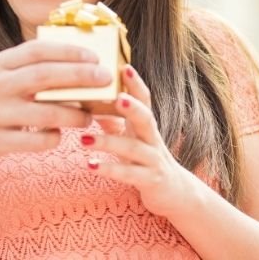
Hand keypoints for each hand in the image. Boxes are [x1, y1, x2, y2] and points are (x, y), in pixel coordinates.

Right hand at [0, 39, 111, 163]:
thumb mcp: (3, 73)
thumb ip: (32, 67)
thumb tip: (82, 62)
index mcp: (1, 63)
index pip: (38, 51)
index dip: (69, 52)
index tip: (95, 57)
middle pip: (44, 77)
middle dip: (79, 77)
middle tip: (105, 79)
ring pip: (45, 113)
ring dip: (74, 115)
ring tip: (89, 116)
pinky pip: (35, 141)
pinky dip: (53, 138)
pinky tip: (58, 135)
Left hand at [82, 66, 190, 217]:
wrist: (175, 192)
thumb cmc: (146, 158)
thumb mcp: (131, 136)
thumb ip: (112, 119)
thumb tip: (86, 99)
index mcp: (146, 124)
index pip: (144, 99)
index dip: (135, 83)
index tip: (123, 67)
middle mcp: (153, 139)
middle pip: (146, 118)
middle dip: (132, 107)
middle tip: (116, 97)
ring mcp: (154, 160)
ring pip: (133, 149)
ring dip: (108, 143)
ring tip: (83, 140)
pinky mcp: (150, 180)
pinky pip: (130, 175)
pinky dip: (110, 170)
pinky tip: (90, 166)